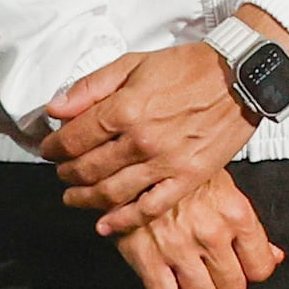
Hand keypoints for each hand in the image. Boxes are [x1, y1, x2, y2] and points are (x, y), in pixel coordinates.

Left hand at [48, 14, 284, 230]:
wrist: (240, 77)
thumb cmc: (188, 67)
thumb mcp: (133, 63)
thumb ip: (91, 87)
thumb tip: (56, 108)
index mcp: (125, 108)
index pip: (74, 138)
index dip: (54, 147)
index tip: (49, 150)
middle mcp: (141, 139)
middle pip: (88, 168)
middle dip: (66, 173)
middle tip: (61, 172)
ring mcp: (165, 162)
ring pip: (111, 192)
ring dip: (84, 198)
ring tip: (73, 197)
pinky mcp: (187, 178)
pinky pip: (149, 207)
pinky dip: (123, 220)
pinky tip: (105, 225)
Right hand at [110, 169, 282, 288]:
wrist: (136, 159)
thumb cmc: (181, 171)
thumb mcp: (224, 187)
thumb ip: (249, 226)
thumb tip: (273, 256)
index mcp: (234, 213)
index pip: (260, 267)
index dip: (251, 270)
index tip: (242, 267)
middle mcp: (210, 232)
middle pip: (233, 288)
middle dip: (225, 283)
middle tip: (214, 271)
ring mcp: (178, 247)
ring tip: (191, 277)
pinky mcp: (146, 257)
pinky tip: (168, 283)